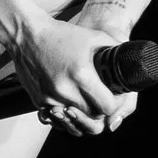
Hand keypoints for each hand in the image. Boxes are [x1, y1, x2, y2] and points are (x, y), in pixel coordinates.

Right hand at [9, 13, 138, 136]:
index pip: (107, 107)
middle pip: (92, 117)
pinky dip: (66, 116)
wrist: (27, 35)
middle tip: (102, 104)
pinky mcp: (39, 101)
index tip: (114, 99)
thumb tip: (131, 59)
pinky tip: (71, 108)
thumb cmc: (62, 35)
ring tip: (88, 107)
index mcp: (81, 75)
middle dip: (100, 113)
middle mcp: (65, 90)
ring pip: (74, 122)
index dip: (114, 105)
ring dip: (83, 118)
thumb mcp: (94, 37)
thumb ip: (115, 51)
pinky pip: (57, 119)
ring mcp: (50, 97)